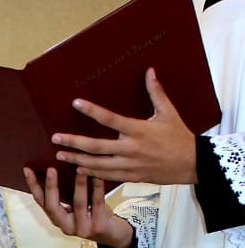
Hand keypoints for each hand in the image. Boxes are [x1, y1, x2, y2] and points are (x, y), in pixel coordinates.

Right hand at [23, 168, 133, 247]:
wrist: (113, 235)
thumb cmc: (92, 214)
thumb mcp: (76, 205)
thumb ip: (67, 193)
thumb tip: (60, 164)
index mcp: (57, 219)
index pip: (40, 202)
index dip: (33, 186)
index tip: (28, 170)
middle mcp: (65, 226)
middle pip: (52, 206)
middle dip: (51, 187)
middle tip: (51, 169)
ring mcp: (82, 229)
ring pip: (78, 204)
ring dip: (78, 184)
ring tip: (79, 168)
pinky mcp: (98, 227)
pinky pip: (97, 204)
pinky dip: (97, 188)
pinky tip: (98, 176)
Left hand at [50, 67, 196, 185]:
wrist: (192, 164)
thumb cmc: (179, 137)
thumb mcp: (168, 113)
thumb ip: (156, 92)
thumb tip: (149, 71)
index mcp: (138, 130)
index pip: (110, 119)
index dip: (92, 111)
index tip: (75, 103)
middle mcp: (131, 149)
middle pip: (96, 147)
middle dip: (74, 143)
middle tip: (56, 138)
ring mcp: (130, 165)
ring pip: (98, 165)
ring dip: (77, 161)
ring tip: (60, 156)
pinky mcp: (132, 177)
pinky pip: (107, 177)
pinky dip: (92, 174)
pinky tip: (79, 170)